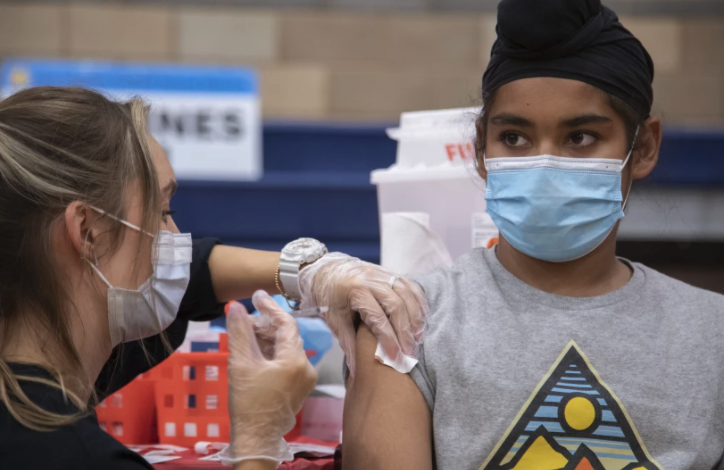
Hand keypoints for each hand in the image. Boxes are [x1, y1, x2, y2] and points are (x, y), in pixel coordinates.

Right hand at [220, 291, 317, 465]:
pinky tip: (254, 352)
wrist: (256, 438)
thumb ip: (239, 332)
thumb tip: (235, 306)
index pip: (286, 324)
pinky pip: (287, 362)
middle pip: (286, 336)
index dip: (270, 308)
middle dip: (265, 325)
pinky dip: (272, 353)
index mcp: (296, 360)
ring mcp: (305, 379)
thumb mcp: (241, 364)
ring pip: (286, 349)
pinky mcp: (299, 387)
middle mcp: (307, 367)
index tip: (256, 296)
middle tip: (243, 319)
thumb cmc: (248, 402)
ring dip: (267, 339)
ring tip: (245, 335)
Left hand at [298, 253, 427, 376]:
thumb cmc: (327, 296)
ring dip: (415, 317)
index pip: (378, 318)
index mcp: (355, 291)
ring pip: (407, 294)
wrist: (324, 270)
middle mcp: (371, 279)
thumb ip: (348, 343)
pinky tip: (422, 317)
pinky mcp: (389, 272)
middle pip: (396, 306)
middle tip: (410, 352)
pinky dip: (418, 301)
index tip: (396, 357)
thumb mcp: (333, 319)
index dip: (389, 340)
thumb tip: (356, 369)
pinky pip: (410, 284)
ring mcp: (382, 273)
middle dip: (405, 331)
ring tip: (417, 337)